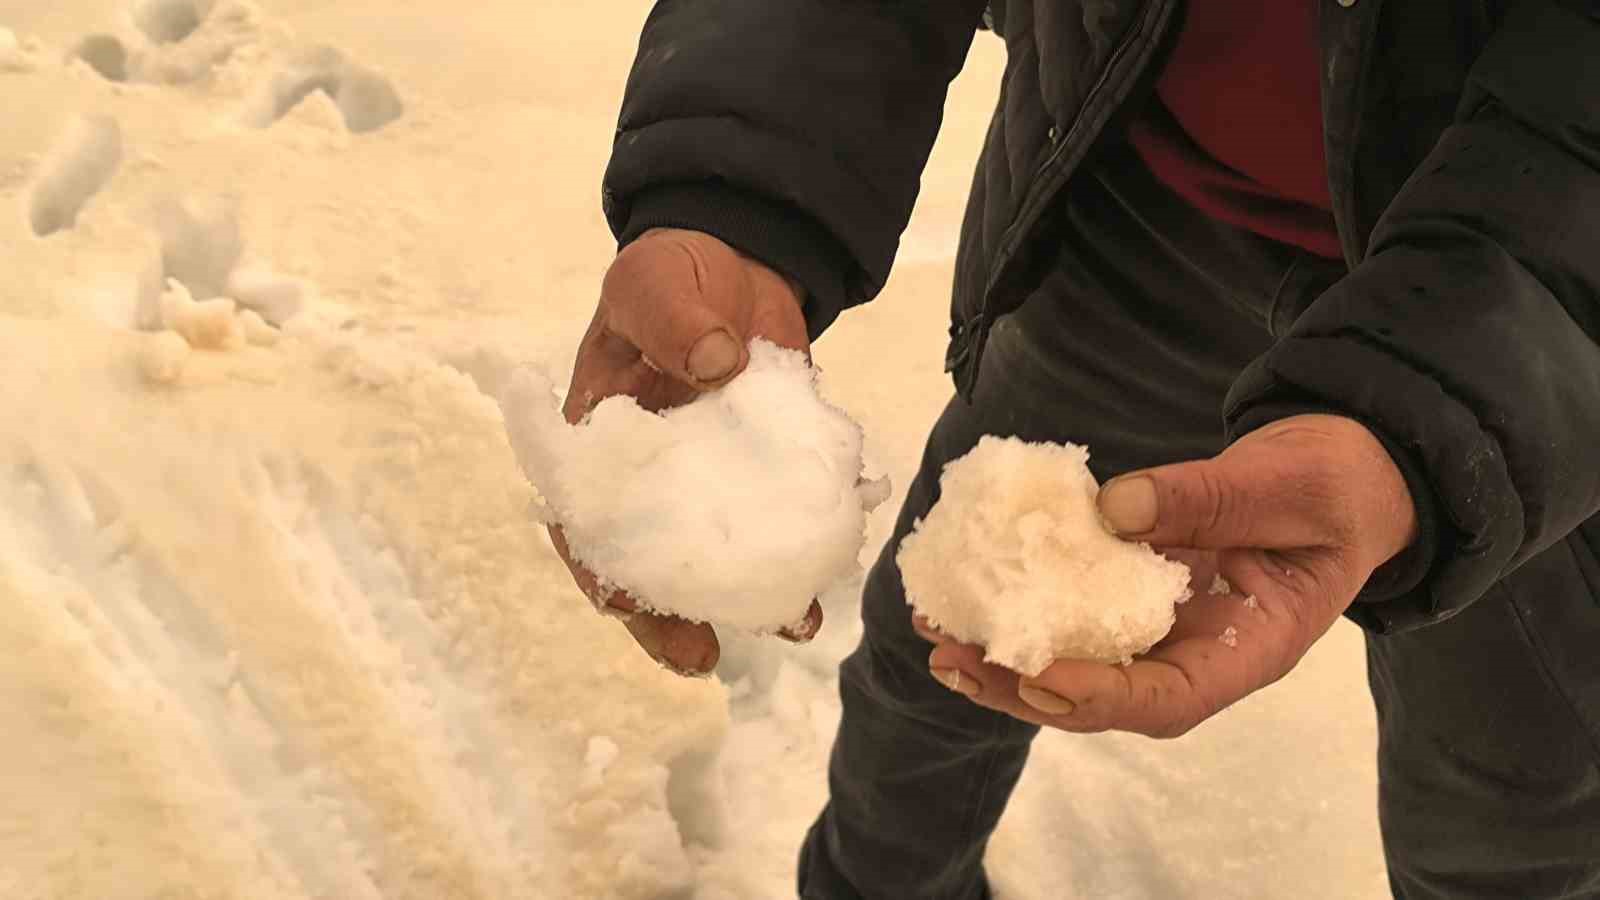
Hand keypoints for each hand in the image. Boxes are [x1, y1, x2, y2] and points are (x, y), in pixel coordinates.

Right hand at [552, 228, 817, 676]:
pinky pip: (785, 519)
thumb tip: (713, 360)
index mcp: (601, 448)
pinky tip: (834, 565)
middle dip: (672, 619)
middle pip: (652, 566)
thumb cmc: (673, 276)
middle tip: (702, 657)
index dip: (600, 574)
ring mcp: (716, 485)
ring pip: (724, 558)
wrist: (743, 263)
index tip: (624, 608)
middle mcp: (656, 483)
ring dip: (752, 598)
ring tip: (792, 622)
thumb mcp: (655, 282)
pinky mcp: (772, 473)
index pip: (586, 527)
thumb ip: (673, 317)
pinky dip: (809, 545)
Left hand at [922, 415, 1417, 736]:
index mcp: (1249, 650)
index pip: (1169, 699)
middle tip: (956, 661)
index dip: (1100, 696)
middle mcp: (1198, 653)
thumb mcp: (1287, 484)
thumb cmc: (1333, 483)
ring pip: (1080, 663)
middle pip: (1105, 696)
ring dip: (1007, 659)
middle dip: (1026, 687)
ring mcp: (1165, 627)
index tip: (1040, 674)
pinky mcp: (1137, 592)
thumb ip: (1211, 498)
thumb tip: (1113, 508)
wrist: (1342, 470)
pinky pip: (1076, 611)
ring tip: (939, 639)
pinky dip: (1024, 607)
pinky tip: (968, 594)